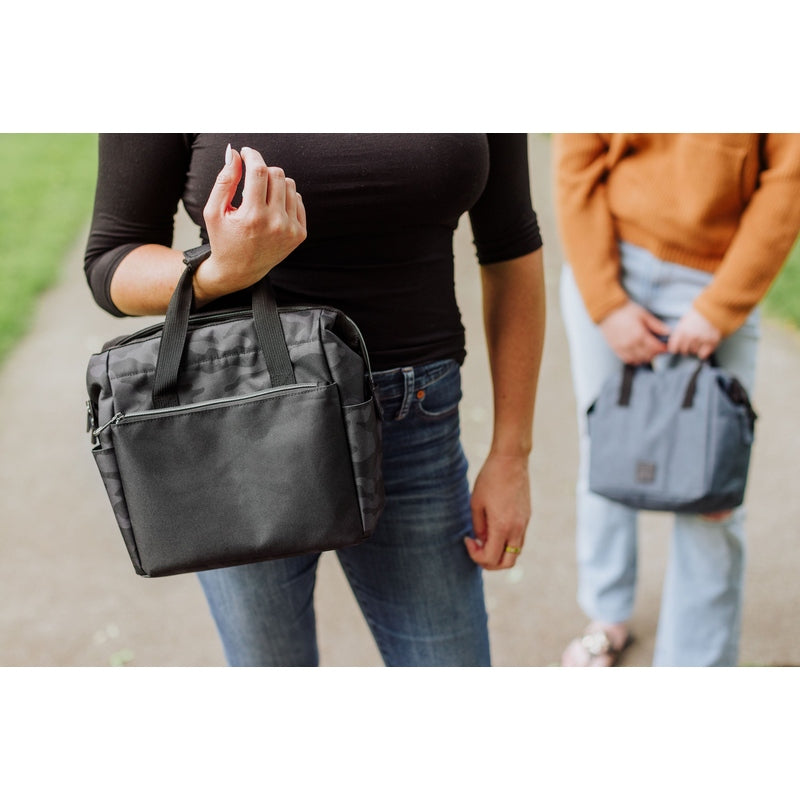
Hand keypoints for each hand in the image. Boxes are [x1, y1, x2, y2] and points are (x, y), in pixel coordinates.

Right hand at [194, 145, 306, 303]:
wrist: (240, 271)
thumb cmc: (223, 239)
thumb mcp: (213, 211)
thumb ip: (224, 180)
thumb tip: (235, 153)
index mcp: (252, 217)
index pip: (259, 171)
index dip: (252, 155)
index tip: (246, 152)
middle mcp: (275, 223)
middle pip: (277, 174)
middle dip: (262, 169)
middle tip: (250, 177)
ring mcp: (291, 230)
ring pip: (289, 184)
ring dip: (274, 183)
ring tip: (260, 196)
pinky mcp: (300, 234)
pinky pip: (297, 199)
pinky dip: (284, 197)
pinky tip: (272, 207)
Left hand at [464, 453, 529, 569]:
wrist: (511, 461)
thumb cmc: (490, 479)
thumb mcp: (476, 503)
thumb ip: (478, 527)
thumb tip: (482, 541)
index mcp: (502, 527)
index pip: (490, 559)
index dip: (475, 555)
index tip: (468, 539)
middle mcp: (517, 529)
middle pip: (507, 563)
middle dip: (489, 563)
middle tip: (477, 550)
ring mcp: (524, 524)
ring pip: (515, 553)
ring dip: (499, 553)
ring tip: (484, 539)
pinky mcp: (527, 517)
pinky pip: (518, 540)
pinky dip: (506, 543)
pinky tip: (494, 530)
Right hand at [599, 301, 670, 363]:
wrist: (606, 311)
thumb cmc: (625, 310)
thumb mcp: (643, 314)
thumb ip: (656, 325)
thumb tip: (668, 332)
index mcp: (640, 334)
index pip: (655, 347)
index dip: (662, 349)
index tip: (666, 347)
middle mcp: (631, 344)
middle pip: (647, 355)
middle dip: (655, 353)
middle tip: (658, 349)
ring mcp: (623, 348)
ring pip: (638, 359)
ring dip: (645, 358)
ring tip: (649, 352)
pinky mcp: (616, 349)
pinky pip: (627, 359)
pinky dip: (634, 360)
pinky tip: (638, 355)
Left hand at [667, 308, 721, 360]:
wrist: (714, 308)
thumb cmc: (698, 313)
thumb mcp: (684, 320)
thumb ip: (679, 332)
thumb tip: (675, 343)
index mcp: (682, 330)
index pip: (674, 347)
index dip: (675, 348)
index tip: (677, 349)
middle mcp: (690, 336)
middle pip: (684, 351)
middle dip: (685, 349)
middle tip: (689, 344)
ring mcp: (701, 339)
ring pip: (694, 352)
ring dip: (695, 349)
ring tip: (699, 341)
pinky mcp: (712, 341)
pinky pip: (704, 354)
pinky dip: (703, 352)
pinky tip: (704, 347)